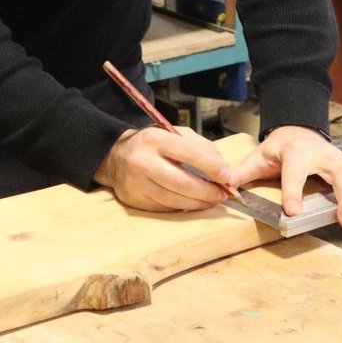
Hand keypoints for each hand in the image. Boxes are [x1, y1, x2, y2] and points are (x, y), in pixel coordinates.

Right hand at [93, 127, 235, 213]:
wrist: (115, 157)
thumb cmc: (151, 144)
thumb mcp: (173, 133)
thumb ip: (199, 146)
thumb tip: (222, 168)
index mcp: (154, 139)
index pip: (187, 153)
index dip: (210, 166)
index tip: (226, 175)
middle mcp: (143, 162)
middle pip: (182, 182)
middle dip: (207, 191)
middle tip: (223, 194)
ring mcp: (137, 184)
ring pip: (175, 200)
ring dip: (198, 203)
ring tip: (212, 201)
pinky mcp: (135, 201)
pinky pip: (165, 208)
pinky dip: (183, 208)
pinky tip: (193, 204)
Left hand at [228, 125, 341, 229]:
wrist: (297, 127)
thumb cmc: (278, 147)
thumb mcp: (258, 157)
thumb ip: (242, 173)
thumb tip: (223, 187)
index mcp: (295, 153)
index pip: (294, 173)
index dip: (293, 192)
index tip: (293, 212)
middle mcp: (321, 154)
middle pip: (336, 174)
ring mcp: (338, 158)